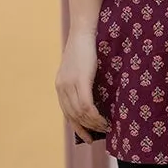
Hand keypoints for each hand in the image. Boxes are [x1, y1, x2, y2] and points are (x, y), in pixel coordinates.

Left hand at [56, 29, 107, 143]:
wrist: (85, 30)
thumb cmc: (87, 47)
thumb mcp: (80, 67)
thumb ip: (81, 82)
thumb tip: (94, 97)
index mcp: (60, 85)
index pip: (67, 113)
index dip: (77, 127)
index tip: (87, 137)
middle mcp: (62, 87)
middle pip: (73, 116)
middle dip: (87, 128)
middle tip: (102, 133)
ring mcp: (70, 84)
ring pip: (80, 113)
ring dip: (94, 124)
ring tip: (107, 127)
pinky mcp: (80, 80)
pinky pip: (86, 106)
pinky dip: (95, 116)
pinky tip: (104, 120)